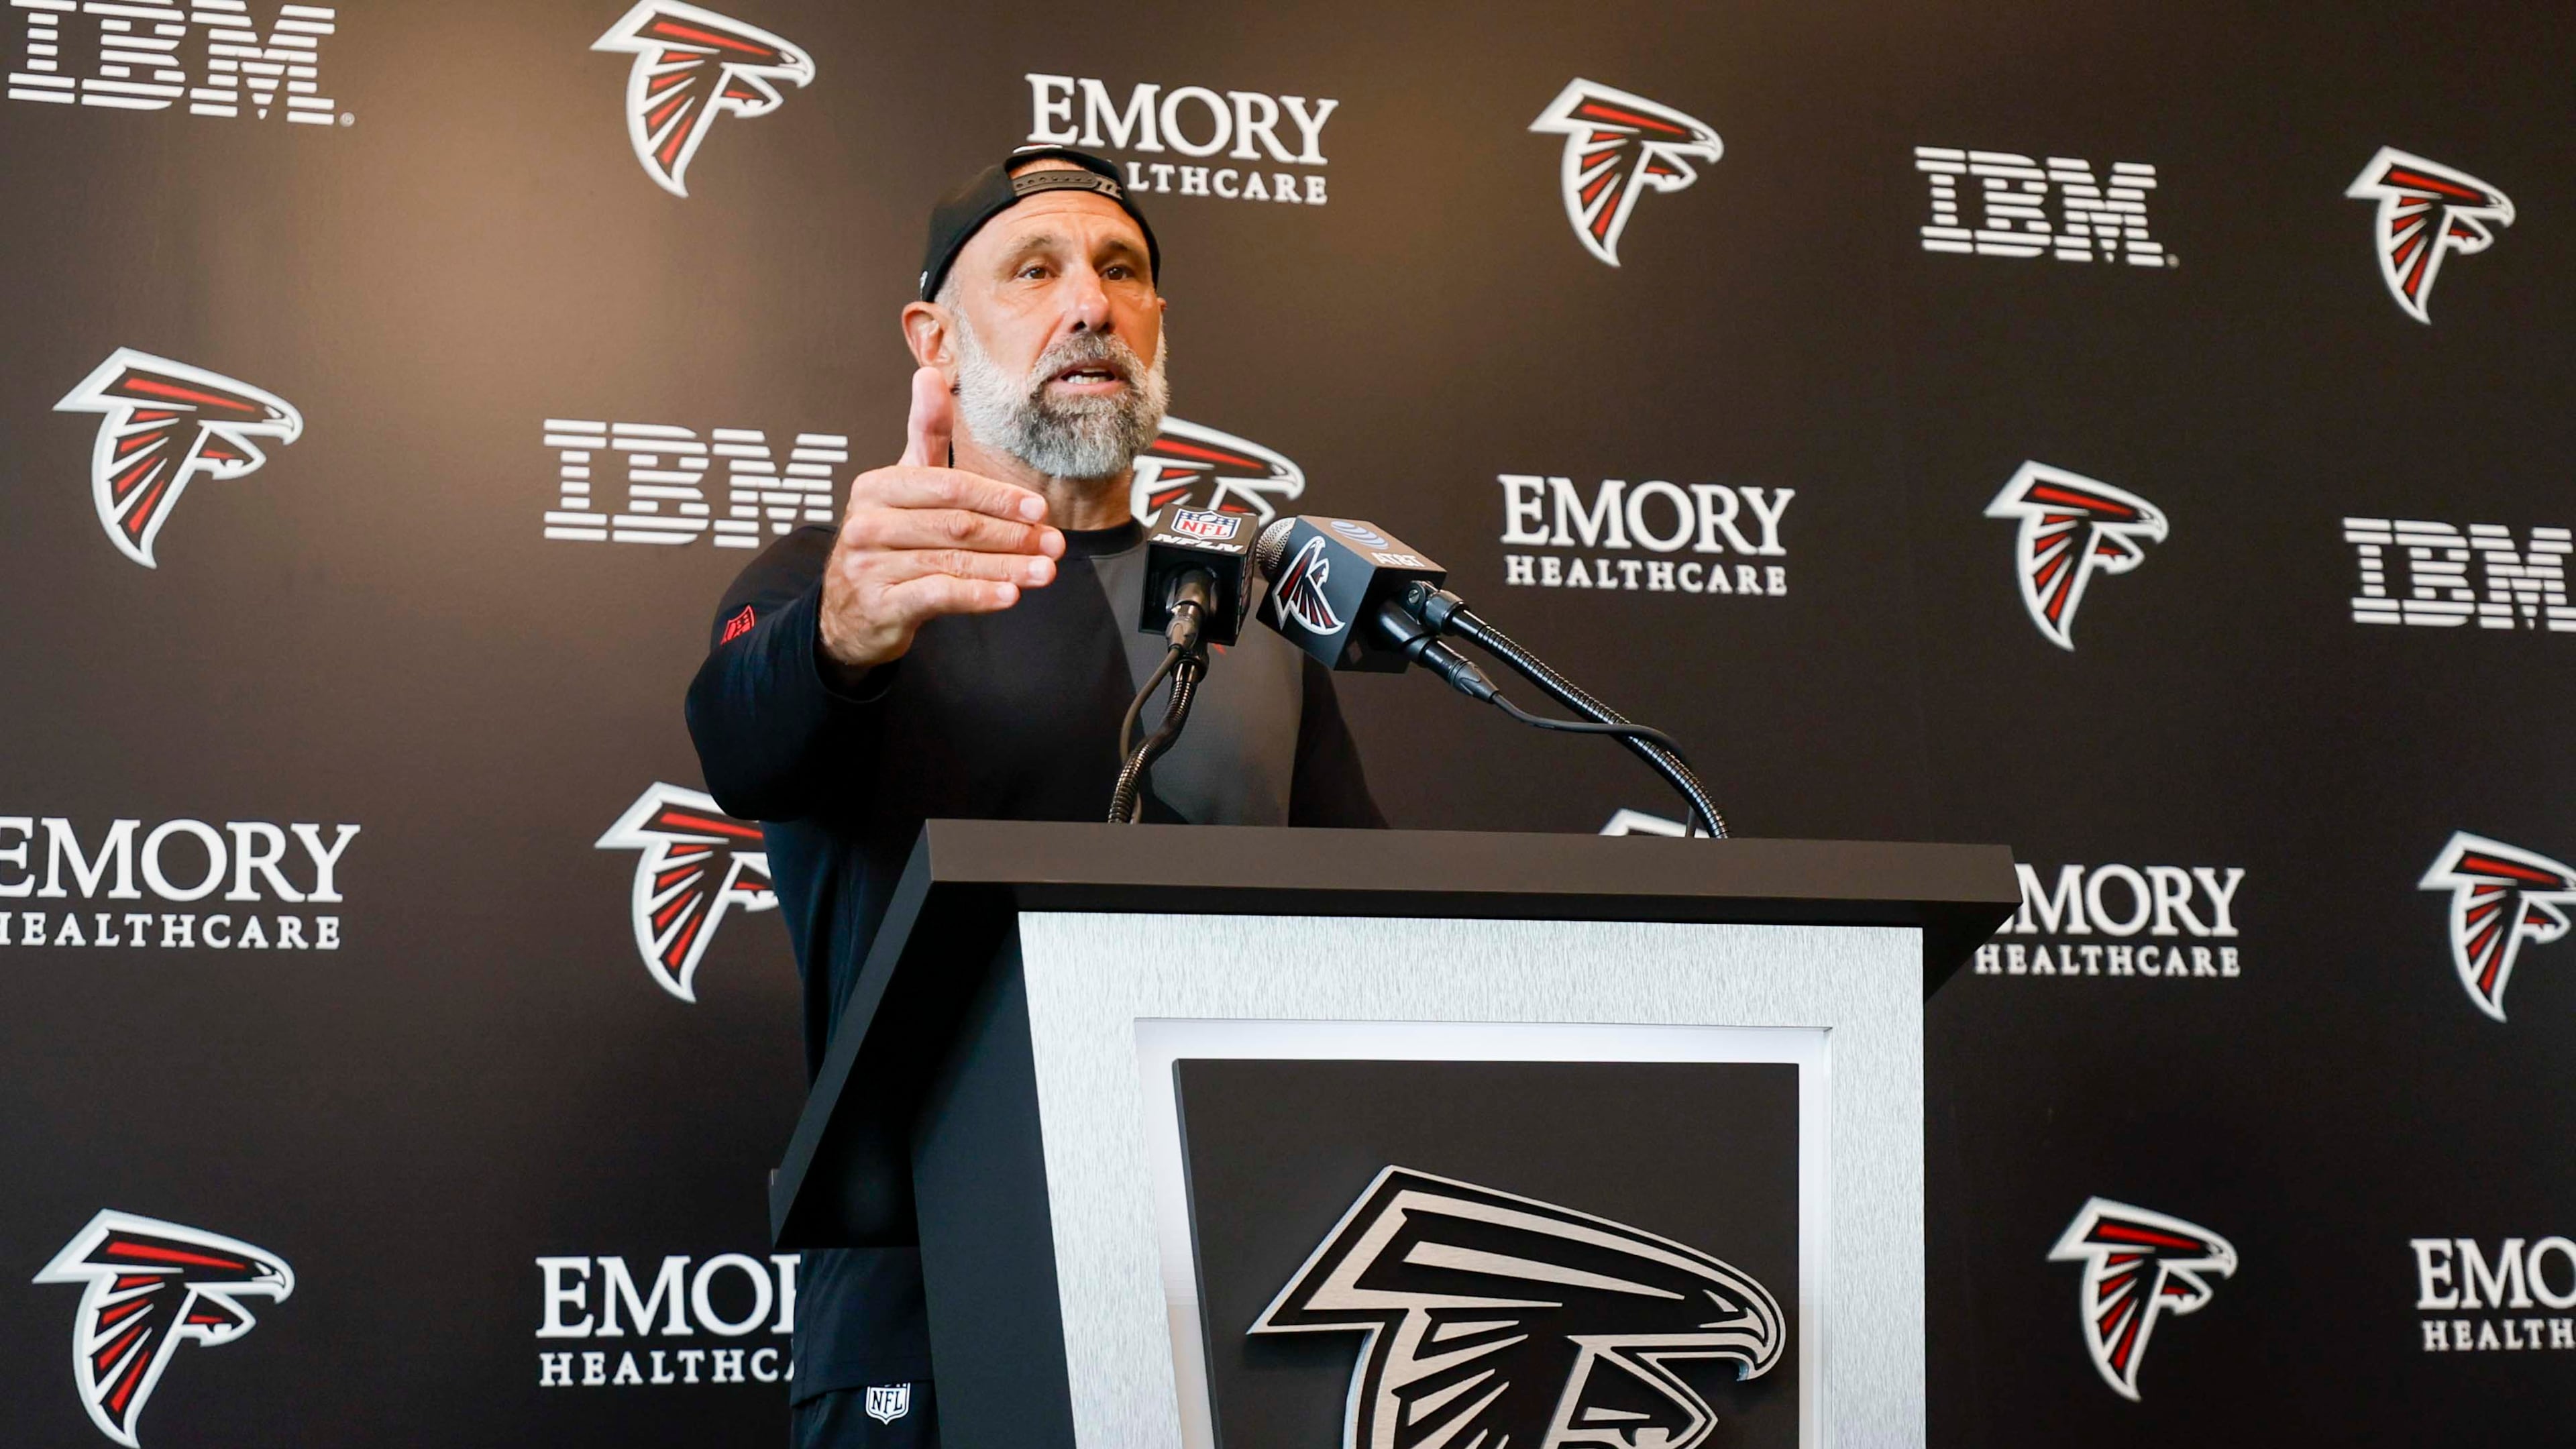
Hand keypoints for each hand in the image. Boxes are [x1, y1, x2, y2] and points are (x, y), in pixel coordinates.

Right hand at [817, 367, 1062, 671]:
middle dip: (1012, 534)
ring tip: (1045, 571)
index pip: (948, 486)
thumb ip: (925, 434)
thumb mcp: (905, 484)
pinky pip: (937, 595)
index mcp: (877, 487)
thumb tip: (928, 374)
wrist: (849, 610)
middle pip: (955, 525)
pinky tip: (1009, 596)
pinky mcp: (879, 604)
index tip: (1039, 508)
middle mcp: (867, 523)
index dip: (997, 497)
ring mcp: (869, 566)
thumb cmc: (888, 540)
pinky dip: (977, 596)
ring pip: (953, 562)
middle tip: (1053, 543)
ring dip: (1006, 567)